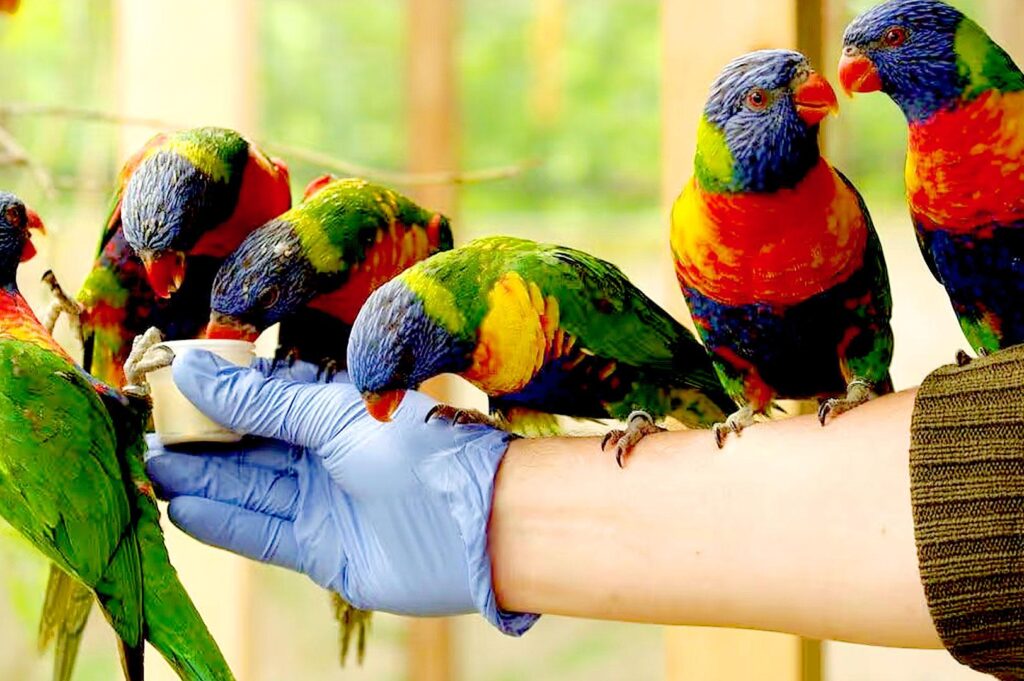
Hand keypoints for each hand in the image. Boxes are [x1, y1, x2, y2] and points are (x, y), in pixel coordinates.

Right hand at [145, 351, 537, 634]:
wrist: (476, 521)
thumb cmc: (417, 447)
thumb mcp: (333, 414)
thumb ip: (263, 401)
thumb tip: (194, 369)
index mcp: (336, 409)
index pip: (263, 398)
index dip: (216, 393)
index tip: (165, 384)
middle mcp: (328, 454)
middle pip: (250, 445)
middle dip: (199, 439)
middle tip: (145, 430)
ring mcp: (324, 501)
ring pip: (249, 487)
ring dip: (201, 478)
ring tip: (152, 465)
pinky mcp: (322, 550)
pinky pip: (261, 533)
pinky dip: (222, 522)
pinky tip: (181, 508)